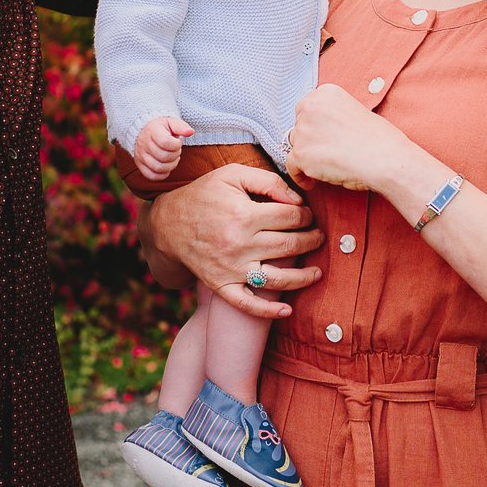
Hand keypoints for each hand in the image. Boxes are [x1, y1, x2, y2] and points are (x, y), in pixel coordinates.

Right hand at [133, 115, 191, 180]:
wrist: (145, 130)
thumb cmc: (162, 128)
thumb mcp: (171, 122)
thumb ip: (181, 127)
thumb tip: (190, 132)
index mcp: (152, 131)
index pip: (166, 142)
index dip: (177, 145)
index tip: (178, 142)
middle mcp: (143, 143)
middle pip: (163, 157)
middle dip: (175, 155)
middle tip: (176, 150)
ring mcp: (140, 155)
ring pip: (158, 168)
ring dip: (171, 165)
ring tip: (173, 158)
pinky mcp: (140, 164)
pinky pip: (152, 176)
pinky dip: (163, 174)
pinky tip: (167, 167)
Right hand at [146, 163, 323, 318]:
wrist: (168, 224)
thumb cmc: (204, 195)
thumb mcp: (232, 175)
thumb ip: (267, 181)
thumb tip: (298, 199)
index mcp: (243, 214)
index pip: (290, 217)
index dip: (305, 214)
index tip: (307, 214)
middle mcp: (239, 244)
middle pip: (290, 245)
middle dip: (311, 241)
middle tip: (318, 237)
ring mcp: (230, 269)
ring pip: (278, 278)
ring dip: (304, 277)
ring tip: (317, 272)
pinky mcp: (221, 286)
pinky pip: (248, 304)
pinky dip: (268, 311)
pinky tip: (287, 309)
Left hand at [286, 83, 422, 195]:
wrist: (386, 159)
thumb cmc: (379, 139)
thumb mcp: (355, 111)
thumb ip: (332, 116)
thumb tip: (318, 131)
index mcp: (325, 92)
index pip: (306, 109)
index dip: (314, 127)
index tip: (322, 139)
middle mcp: (310, 106)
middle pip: (298, 127)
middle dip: (309, 141)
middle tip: (325, 155)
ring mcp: (304, 130)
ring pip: (295, 146)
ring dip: (307, 158)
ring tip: (324, 168)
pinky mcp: (301, 153)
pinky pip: (291, 167)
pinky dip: (300, 176)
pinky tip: (313, 182)